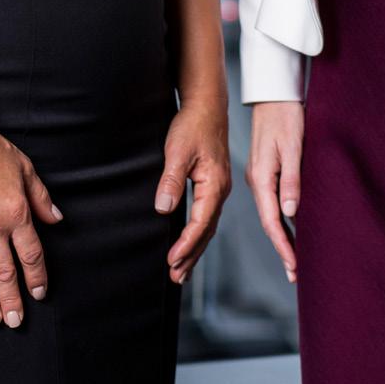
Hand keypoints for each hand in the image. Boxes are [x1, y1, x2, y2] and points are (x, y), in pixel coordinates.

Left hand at [154, 102, 230, 285]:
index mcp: (215, 184)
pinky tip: (191, 241)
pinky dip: (198, 233)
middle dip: (192, 255)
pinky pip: (207, 215)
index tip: (171, 261)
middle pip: (207, 231)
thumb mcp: (178, 151)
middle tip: (176, 277)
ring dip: (195, 248)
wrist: (207, 105)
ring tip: (182, 270)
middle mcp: (221, 190)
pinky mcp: (214, 183)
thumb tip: (163, 209)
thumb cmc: (193, 125)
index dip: (186, 244)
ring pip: (208, 225)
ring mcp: (219, 187)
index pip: (200, 223)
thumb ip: (171, 181)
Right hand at [246, 101, 303, 283]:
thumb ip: (292, 180)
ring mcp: (260, 176)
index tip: (293, 267)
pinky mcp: (265, 170)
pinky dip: (280, 219)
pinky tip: (289, 228)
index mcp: (261, 177)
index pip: (272, 221)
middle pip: (270, 222)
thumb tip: (290, 213)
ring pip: (271, 213)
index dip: (283, 246)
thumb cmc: (285, 116)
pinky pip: (272, 202)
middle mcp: (257, 180)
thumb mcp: (292, 147)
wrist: (274, 94)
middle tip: (295, 274)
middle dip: (282, 248)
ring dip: (282, 236)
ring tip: (293, 259)